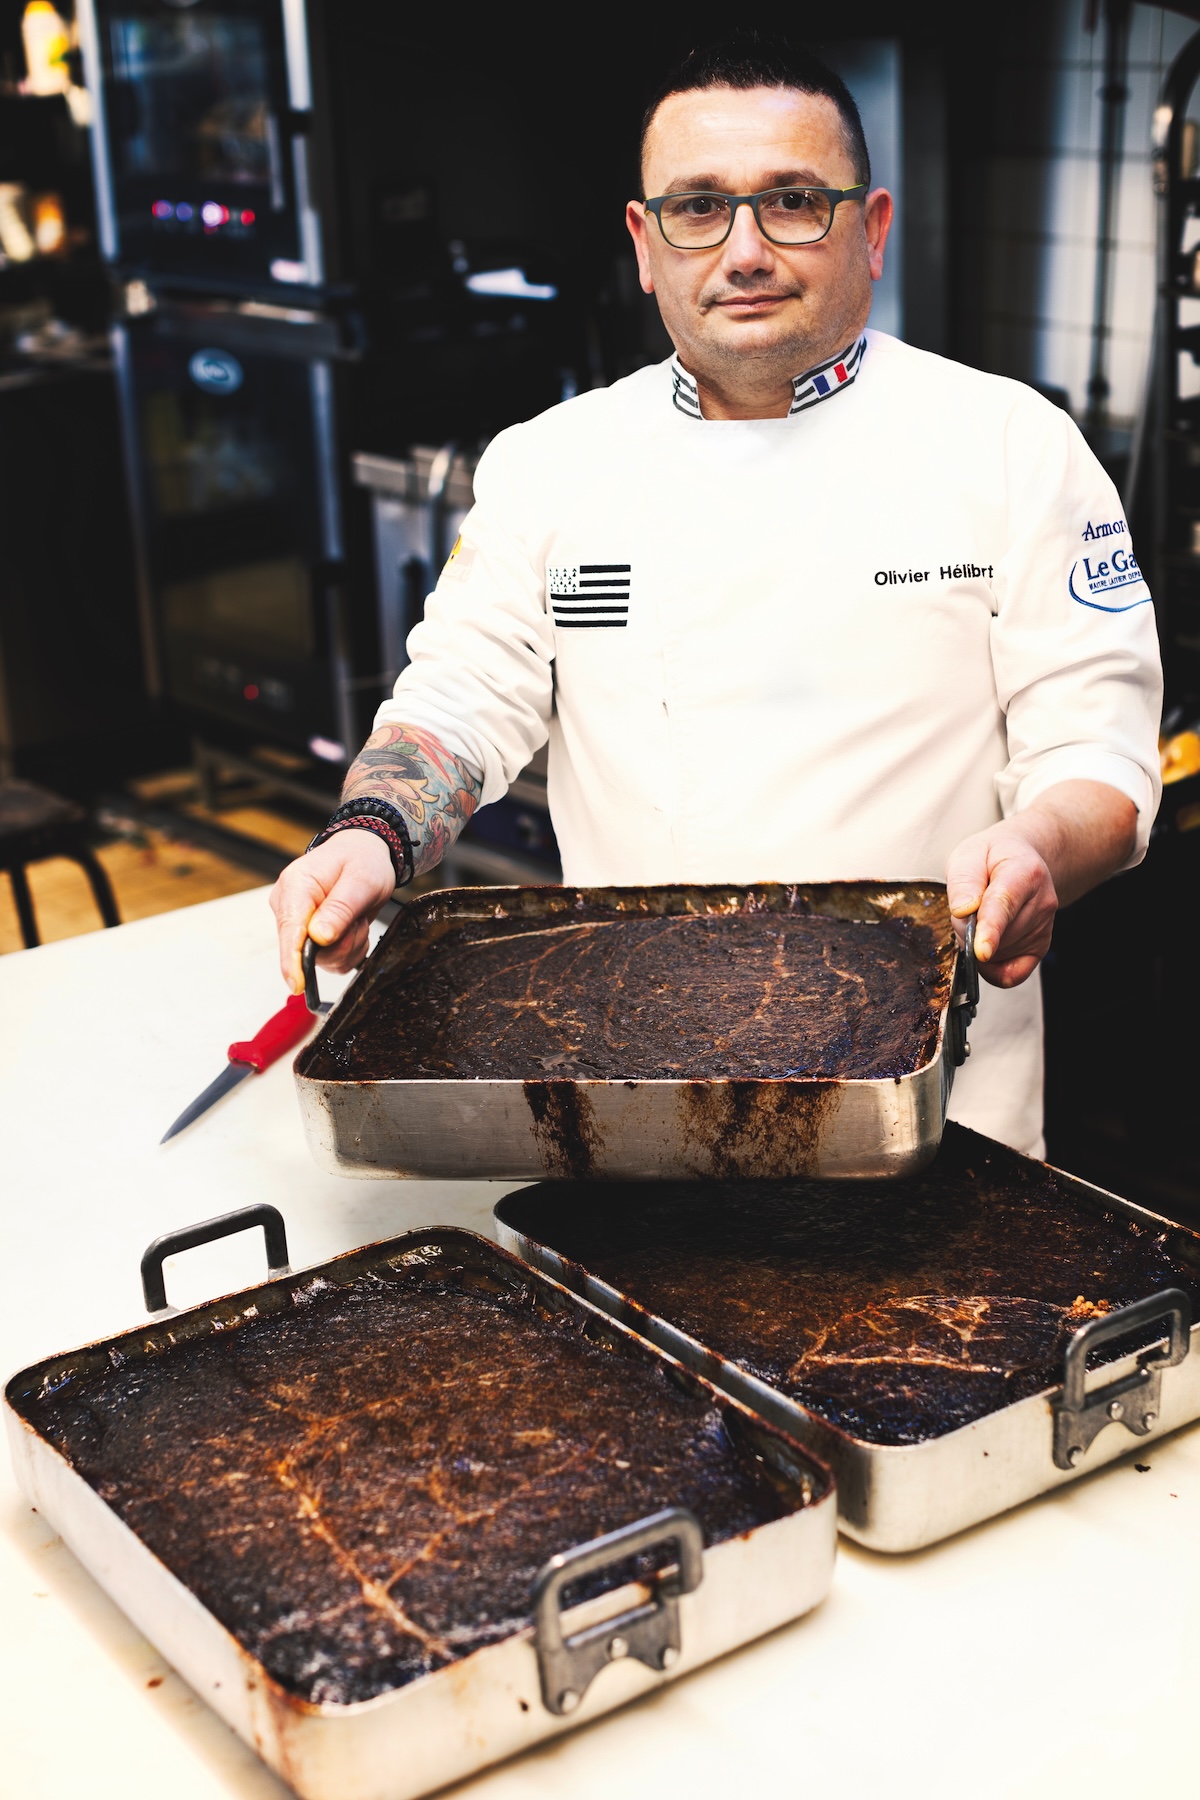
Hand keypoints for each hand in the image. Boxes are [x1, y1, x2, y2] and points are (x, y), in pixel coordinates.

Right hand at [269, 831, 396, 991]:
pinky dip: (350, 949)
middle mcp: (290, 907)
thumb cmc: (361, 859)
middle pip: (307, 950)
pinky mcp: (310, 938)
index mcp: (295, 886)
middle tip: (358, 919)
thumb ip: (340, 908)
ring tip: (356, 918)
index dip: (292, 959)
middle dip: (340, 942)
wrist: (364, 854)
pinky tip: (354, 927)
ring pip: (323, 959)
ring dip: (348, 944)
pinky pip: (332, 960)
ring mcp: (299, 925)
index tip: (297, 983)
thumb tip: (318, 938)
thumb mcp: (361, 880)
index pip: (288, 930)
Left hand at [945, 820, 1058, 987]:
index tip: (981, 951)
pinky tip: (987, 947)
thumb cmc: (992, 857)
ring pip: (1000, 955)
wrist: (1022, 859)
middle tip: (967, 906)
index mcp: (1025, 873)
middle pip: (997, 935)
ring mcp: (1044, 927)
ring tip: (981, 915)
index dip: (990, 930)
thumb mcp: (969, 856)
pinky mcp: (1041, 946)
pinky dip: (992, 968)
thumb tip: (963, 911)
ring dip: (978, 944)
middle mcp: (1042, 902)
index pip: (1004, 906)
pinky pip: (1012, 974)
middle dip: (969, 929)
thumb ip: (964, 881)